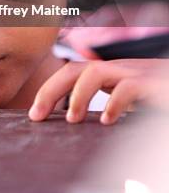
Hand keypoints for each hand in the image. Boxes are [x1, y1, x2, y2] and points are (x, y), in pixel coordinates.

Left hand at [29, 59, 168, 124]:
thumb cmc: (159, 94)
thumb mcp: (132, 100)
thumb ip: (111, 104)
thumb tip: (88, 123)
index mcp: (110, 74)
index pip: (71, 73)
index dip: (50, 90)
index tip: (35, 114)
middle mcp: (118, 69)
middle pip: (74, 69)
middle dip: (50, 90)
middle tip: (37, 115)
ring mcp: (134, 73)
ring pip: (95, 72)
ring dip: (78, 94)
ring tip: (72, 119)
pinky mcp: (152, 84)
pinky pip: (128, 88)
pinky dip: (114, 103)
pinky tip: (107, 120)